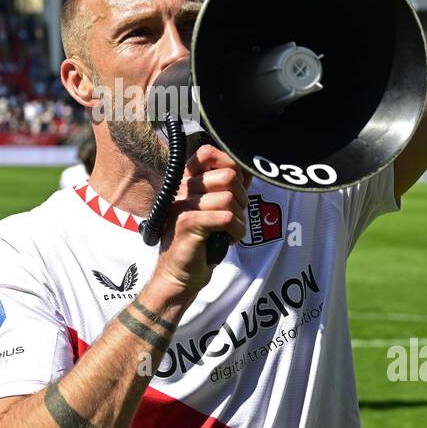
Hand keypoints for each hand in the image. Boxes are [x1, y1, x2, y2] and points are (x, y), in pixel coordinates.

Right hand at [153, 145, 250, 296]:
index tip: (235, 188)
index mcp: (186, 180)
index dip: (230, 164)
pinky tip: (228, 239)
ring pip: (229, 198)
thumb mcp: (213, 208)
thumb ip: (228, 187)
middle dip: (242, 198)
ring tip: (230, 230)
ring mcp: (182, 204)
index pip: (207, 152)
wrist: (179, 274)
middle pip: (228, 176)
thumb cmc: (200, 241)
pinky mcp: (186, 223)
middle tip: (235, 216)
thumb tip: (247, 168)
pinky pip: (225, 218)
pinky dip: (235, 231)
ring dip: (239, 219)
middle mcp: (181, 188)